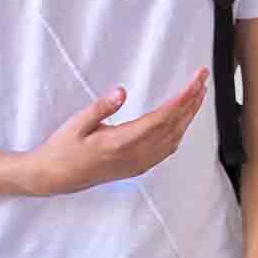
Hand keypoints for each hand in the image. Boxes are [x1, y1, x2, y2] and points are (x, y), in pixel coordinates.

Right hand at [26, 70, 209, 195]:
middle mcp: (136, 155)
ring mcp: (140, 163)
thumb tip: (122, 91)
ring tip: (198, 94)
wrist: (55, 178)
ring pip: (174, 137)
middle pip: (174, 125)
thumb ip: (100, 108)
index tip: (195, 81)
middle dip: (192, 101)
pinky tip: (183, 120)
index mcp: (121, 142)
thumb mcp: (76, 124)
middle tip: (203, 79)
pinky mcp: (139, 167)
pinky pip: (167, 149)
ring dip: (188, 115)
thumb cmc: (63, 148)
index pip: (162, 117)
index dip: (182, 99)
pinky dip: (179, 131)